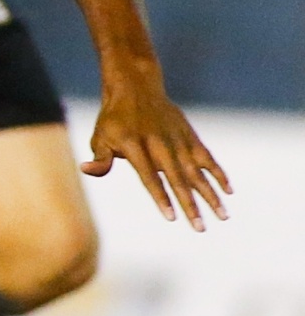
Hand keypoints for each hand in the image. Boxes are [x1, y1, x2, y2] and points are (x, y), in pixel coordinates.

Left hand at [84, 79, 229, 228]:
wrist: (135, 87)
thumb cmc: (114, 118)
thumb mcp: (100, 136)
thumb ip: (100, 158)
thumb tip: (86, 170)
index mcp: (134, 145)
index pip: (149, 176)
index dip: (160, 196)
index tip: (171, 217)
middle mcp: (158, 143)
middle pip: (176, 178)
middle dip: (189, 204)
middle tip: (200, 228)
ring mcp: (176, 139)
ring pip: (196, 171)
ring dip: (210, 194)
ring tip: (223, 216)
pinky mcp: (189, 135)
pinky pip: (206, 156)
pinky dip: (218, 173)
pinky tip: (229, 191)